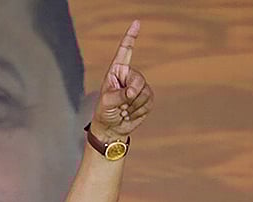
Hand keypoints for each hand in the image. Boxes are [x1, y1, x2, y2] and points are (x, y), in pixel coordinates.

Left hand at [90, 20, 153, 141]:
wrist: (111, 129)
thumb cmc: (104, 112)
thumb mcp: (107, 101)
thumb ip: (120, 94)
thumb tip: (134, 91)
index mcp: (116, 72)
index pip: (125, 51)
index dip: (131, 37)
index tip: (137, 23)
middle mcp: (128, 77)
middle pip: (138, 78)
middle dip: (131, 94)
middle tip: (121, 105)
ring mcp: (138, 87)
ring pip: (144, 92)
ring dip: (133, 105)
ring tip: (123, 110)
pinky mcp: (146, 99)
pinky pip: (148, 101)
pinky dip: (139, 111)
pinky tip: (130, 114)